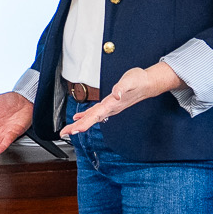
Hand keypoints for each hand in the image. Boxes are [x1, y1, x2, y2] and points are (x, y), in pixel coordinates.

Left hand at [60, 61, 185, 135]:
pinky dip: (86, 116)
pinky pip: (95, 112)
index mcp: (113, 103)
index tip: (75, 130)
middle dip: (77, 127)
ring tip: (68, 130)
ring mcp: (110, 108)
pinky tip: (79, 118)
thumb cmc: (139, 80)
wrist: (148, 83)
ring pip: (92, 118)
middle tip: (64, 133)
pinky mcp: (110, 104)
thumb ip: (122, 87)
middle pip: (91, 119)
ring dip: (80, 124)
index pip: (96, 115)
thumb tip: (116, 94)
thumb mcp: (130, 80)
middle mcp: (111, 108)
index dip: (85, 123)